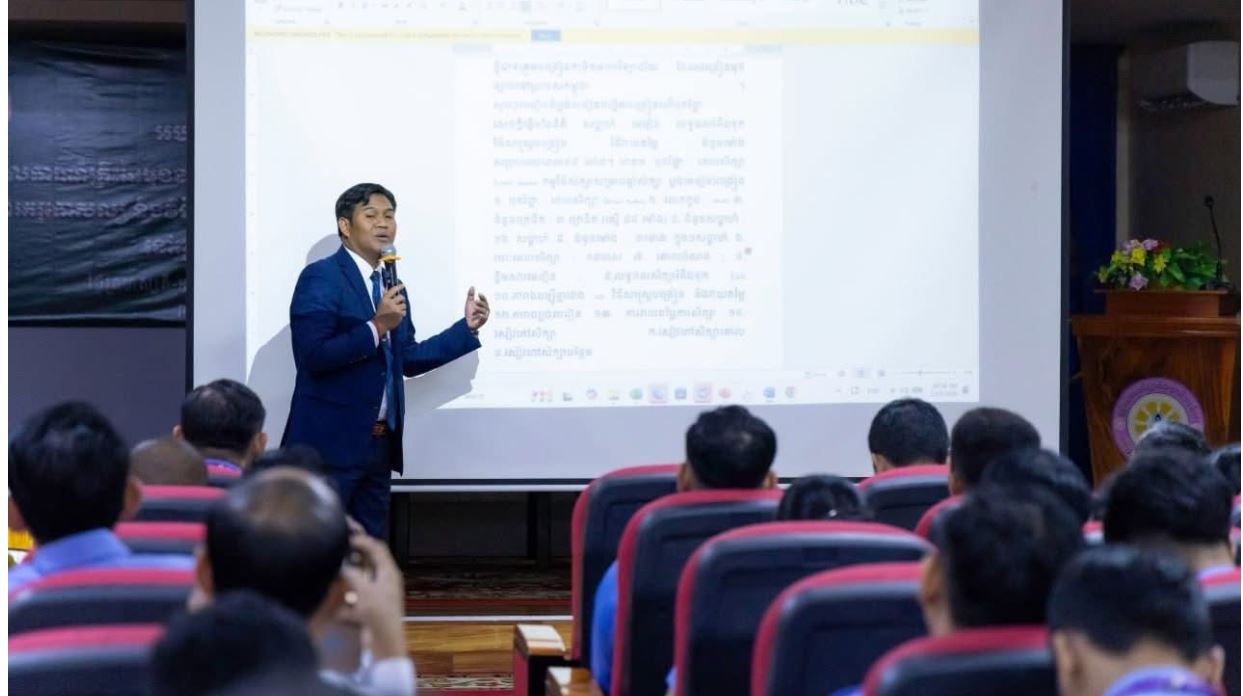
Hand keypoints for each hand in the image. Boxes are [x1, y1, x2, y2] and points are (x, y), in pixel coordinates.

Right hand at [339, 533, 405, 659]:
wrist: (384, 644)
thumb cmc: (377, 613)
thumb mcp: (364, 589)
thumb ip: (352, 574)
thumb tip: (341, 564)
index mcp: (389, 572)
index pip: (378, 548)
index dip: (363, 539)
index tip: (346, 534)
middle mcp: (385, 581)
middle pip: (369, 562)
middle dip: (354, 556)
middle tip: (338, 547)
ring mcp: (378, 596)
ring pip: (362, 580)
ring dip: (349, 575)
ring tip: (333, 569)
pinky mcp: (370, 610)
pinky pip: (356, 599)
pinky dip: (346, 599)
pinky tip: (334, 601)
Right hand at [373, 283, 406, 333]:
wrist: (380, 324)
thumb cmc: (380, 313)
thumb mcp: (381, 303)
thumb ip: (385, 296)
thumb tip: (386, 288)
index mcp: (385, 299)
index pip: (393, 290)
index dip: (398, 287)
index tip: (402, 285)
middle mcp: (390, 303)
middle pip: (401, 297)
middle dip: (402, 299)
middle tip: (400, 302)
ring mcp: (395, 309)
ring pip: (404, 305)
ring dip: (402, 307)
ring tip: (397, 311)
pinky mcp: (399, 315)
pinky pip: (404, 312)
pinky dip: (402, 313)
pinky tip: (397, 315)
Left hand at [464, 286, 489, 330]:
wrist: (466, 322)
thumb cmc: (469, 313)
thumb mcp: (469, 302)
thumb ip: (471, 295)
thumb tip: (472, 286)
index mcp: (483, 306)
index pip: (485, 300)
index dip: (483, 297)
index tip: (479, 294)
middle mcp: (485, 311)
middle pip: (486, 306)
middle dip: (481, 303)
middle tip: (475, 301)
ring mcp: (484, 317)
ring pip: (485, 312)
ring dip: (479, 309)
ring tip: (474, 309)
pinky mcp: (482, 322)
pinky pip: (484, 319)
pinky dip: (482, 316)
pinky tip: (478, 315)